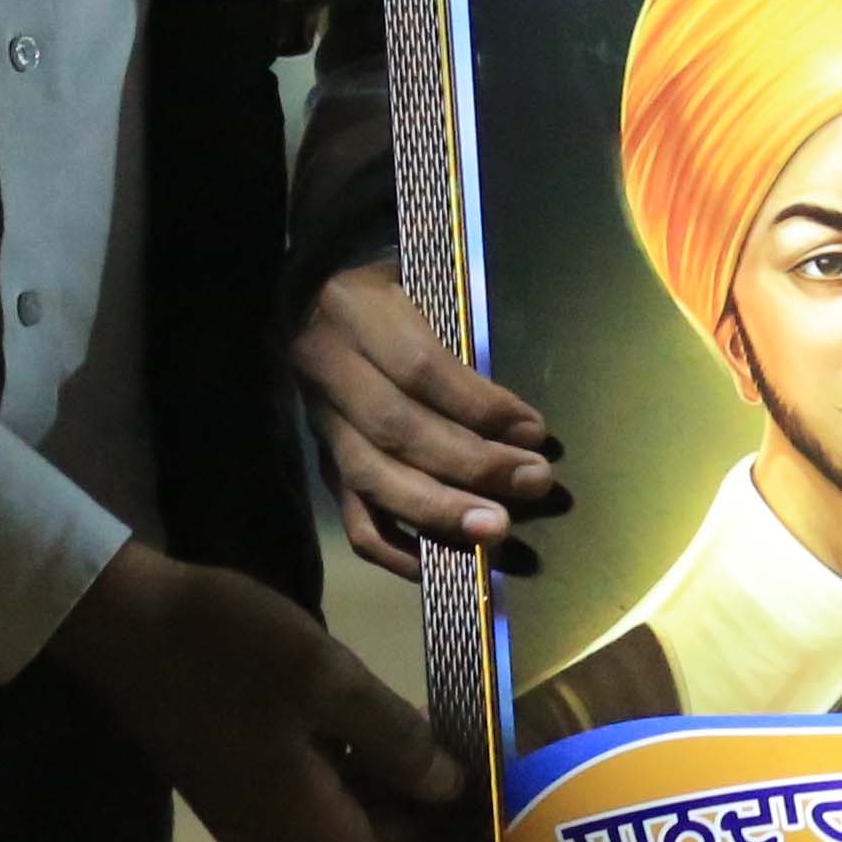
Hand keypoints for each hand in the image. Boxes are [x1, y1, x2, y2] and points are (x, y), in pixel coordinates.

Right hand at [49, 539, 463, 841]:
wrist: (126, 622)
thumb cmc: (229, 650)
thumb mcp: (328, 680)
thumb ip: (396, 739)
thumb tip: (448, 790)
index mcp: (303, 830)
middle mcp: (280, 837)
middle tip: (510, 795)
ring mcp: (258, 806)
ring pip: (351, 827)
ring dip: (408, 804)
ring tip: (475, 759)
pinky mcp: (247, 774)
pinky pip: (324, 795)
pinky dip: (371, 776)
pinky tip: (411, 732)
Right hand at [296, 259, 565, 579]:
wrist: (308, 294)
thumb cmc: (390, 283)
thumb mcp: (422, 281)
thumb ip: (460, 334)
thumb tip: (521, 420)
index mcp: (357, 312)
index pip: (419, 370)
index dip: (479, 406)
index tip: (533, 430)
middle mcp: (328, 369)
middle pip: (397, 430)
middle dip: (470, 465)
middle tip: (533, 484)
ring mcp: (320, 422)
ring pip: (372, 478)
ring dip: (439, 511)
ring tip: (496, 530)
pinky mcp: (322, 461)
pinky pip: (352, 515)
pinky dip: (397, 547)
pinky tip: (443, 560)